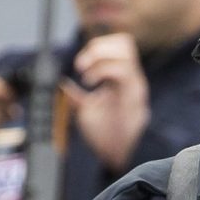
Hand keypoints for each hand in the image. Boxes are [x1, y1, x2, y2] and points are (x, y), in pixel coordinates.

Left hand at [64, 33, 150, 172]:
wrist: (119, 157)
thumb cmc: (107, 138)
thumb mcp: (86, 112)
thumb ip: (77, 97)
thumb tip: (64, 85)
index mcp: (120, 80)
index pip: (116, 47)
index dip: (96, 48)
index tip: (79, 66)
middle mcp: (130, 78)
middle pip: (123, 42)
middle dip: (98, 47)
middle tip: (82, 66)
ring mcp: (134, 84)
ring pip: (124, 49)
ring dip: (99, 55)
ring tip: (86, 73)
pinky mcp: (135, 93)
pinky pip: (121, 69)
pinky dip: (100, 70)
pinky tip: (90, 83)